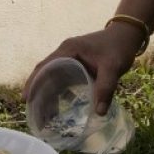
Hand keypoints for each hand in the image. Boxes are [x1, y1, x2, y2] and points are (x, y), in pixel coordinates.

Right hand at [23, 25, 143, 115]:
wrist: (127, 35)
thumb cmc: (118, 47)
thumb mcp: (113, 67)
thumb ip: (105, 88)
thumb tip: (99, 112)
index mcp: (68, 50)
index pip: (45, 66)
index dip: (34, 82)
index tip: (26, 99)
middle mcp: (64, 53)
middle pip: (45, 74)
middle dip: (38, 94)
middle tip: (34, 115)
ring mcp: (69, 59)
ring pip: (52, 79)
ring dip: (47, 96)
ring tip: (44, 117)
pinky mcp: (76, 65)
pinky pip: (61, 81)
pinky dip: (57, 94)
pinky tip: (58, 109)